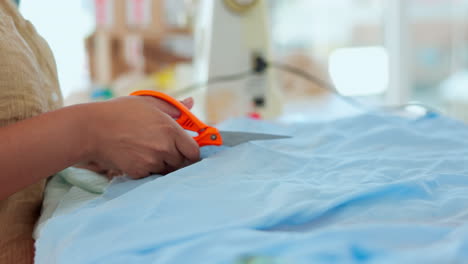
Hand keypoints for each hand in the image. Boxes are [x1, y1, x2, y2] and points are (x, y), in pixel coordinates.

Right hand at [83, 96, 199, 178]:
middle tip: (163, 151)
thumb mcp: (149, 103)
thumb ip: (173, 107)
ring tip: (147, 152)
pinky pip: (150, 176)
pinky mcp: (138, 172)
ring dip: (162, 165)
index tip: (185, 151)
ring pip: (166, 171)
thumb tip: (191, 103)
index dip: (191, 153)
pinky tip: (136, 158)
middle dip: (176, 159)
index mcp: (171, 130)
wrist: (92, 129)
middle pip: (182, 164)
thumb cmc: (120, 112)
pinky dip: (147, 171)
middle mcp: (164, 148)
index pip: (194, 152)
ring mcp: (152, 162)